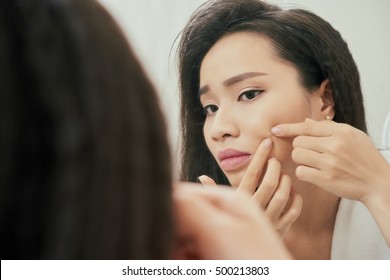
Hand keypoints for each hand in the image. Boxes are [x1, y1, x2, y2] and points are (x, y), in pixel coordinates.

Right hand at [199, 139, 301, 237]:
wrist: (244, 254)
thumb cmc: (230, 224)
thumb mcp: (220, 207)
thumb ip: (213, 191)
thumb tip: (201, 177)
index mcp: (241, 200)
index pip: (252, 173)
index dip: (260, 156)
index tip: (267, 143)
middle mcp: (256, 209)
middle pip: (271, 182)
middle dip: (275, 167)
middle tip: (275, 161)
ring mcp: (270, 219)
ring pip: (284, 195)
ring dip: (287, 181)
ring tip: (285, 175)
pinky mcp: (282, 229)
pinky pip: (294, 211)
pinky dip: (297, 199)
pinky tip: (294, 192)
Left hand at [271, 118, 389, 244]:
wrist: (378, 182)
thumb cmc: (366, 159)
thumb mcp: (353, 136)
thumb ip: (329, 127)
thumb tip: (306, 121)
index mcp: (341, 132)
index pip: (307, 127)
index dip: (288, 128)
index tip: (276, 129)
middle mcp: (335, 146)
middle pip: (298, 141)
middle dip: (300, 147)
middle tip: (312, 152)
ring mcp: (330, 163)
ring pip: (297, 155)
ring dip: (300, 159)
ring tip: (313, 162)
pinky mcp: (326, 179)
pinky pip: (301, 171)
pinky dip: (304, 172)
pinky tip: (314, 173)